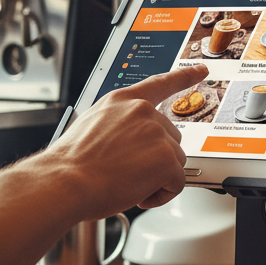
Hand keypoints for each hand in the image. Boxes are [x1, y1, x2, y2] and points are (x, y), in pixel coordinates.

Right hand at [51, 64, 208, 218]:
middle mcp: (142, 111)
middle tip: (126, 171)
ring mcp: (156, 132)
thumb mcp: (91, 125)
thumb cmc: (71, 164)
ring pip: (174, 161)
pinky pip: (177, 182)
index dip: (184, 76)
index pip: (160, 83)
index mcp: (123, 100)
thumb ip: (118, 123)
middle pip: (170, 137)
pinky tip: (138, 194)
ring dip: (156, 178)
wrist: (64, 182)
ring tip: (126, 183)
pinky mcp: (166, 157)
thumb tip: (132, 141)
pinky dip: (161, 194)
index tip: (201, 70)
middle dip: (154, 159)